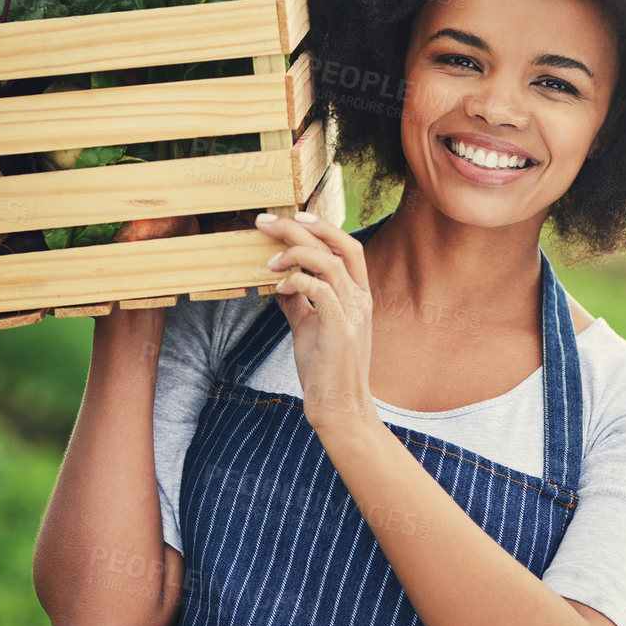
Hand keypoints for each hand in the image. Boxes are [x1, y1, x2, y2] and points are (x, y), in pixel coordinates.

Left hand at [254, 212, 376, 436]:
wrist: (340, 408)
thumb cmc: (325, 370)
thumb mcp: (308, 328)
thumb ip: (298, 303)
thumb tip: (280, 283)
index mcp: (357, 295)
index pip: (346, 246)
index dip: (321, 227)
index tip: (291, 217)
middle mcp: (360, 299)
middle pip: (338, 245)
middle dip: (301, 227)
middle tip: (266, 221)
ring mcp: (354, 313)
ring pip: (329, 263)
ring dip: (294, 254)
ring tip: (269, 262)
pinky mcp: (341, 329)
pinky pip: (321, 290)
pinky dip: (297, 281)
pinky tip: (278, 286)